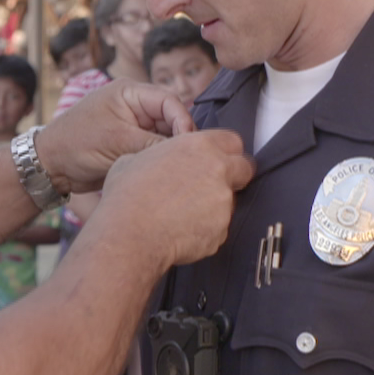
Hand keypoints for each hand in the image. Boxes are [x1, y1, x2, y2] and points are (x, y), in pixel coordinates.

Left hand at [34, 81, 194, 194]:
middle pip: (171, 118)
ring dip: (170, 151)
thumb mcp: (117, 142)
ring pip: (165, 136)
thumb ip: (152, 143)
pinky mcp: (131, 145)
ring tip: (178, 168)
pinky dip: (160, 160)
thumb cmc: (75, 145)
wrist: (49, 166)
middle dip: (180, 138)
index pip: (169, 101)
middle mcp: (134, 106)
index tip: (189, 144)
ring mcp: (133, 126)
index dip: (183, 121)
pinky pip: (154, 149)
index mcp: (129, 93)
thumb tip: (185, 150)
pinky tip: (165, 172)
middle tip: (187, 160)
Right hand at [93, 131, 252, 266]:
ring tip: (184, 214)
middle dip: (234, 176)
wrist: (130, 233)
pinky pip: (219, 228)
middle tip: (212, 186)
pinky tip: (182, 230)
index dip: (225, 151)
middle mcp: (218, 170)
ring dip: (215, 206)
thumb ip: (160, 156)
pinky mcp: (221, 230)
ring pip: (230, 202)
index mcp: (198, 146)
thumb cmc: (128, 197)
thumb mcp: (134, 159)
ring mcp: (223, 202)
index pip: (232, 140)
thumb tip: (155, 164)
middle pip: (245, 168)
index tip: (218, 159)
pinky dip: (206, 230)